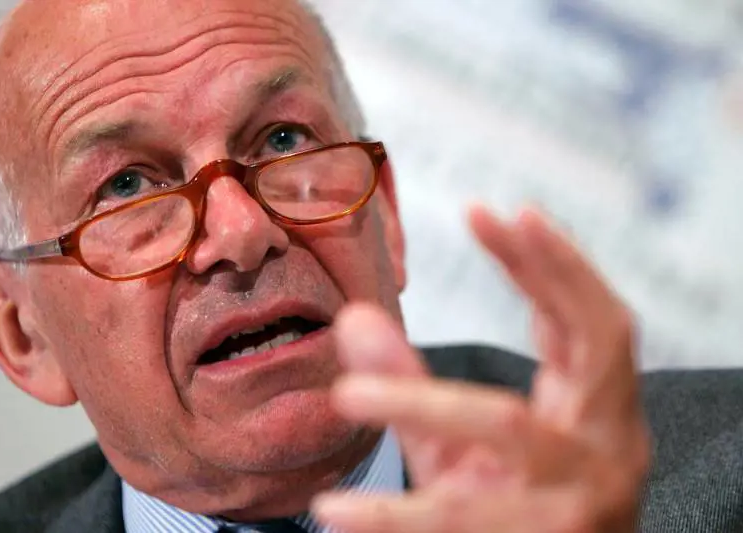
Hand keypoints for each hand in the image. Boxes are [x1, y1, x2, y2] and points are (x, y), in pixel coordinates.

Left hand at [311, 207, 649, 532]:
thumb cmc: (512, 504)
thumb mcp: (460, 442)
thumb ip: (411, 383)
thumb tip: (354, 318)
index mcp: (598, 409)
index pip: (589, 318)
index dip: (552, 260)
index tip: (491, 211)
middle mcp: (609, 444)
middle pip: (589, 346)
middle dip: (535, 275)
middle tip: (477, 218)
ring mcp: (584, 496)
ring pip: (506, 425)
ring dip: (418, 402)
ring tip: (346, 395)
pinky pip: (463, 517)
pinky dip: (393, 516)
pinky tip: (334, 511)